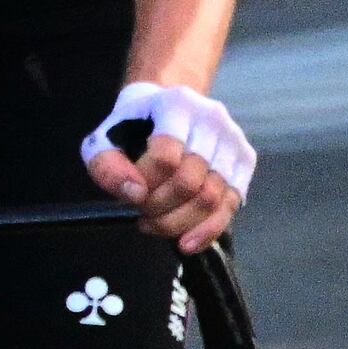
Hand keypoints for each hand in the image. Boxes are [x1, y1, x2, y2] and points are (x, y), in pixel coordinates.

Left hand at [84, 82, 251, 250]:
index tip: (130, 194)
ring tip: (155, 223)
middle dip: (159, 207)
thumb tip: (134, 195)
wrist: (165, 109)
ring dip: (179, 222)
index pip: (165, 158)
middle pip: (190, 182)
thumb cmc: (131, 128)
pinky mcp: (244, 162)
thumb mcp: (103, 141)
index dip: (145, 184)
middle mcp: (211, 119)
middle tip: (141, 214)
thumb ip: (107, 167)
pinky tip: (185, 242)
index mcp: (176, 105)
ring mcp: (233, 140)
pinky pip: (230, 206)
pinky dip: (207, 230)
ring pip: (212, 197)